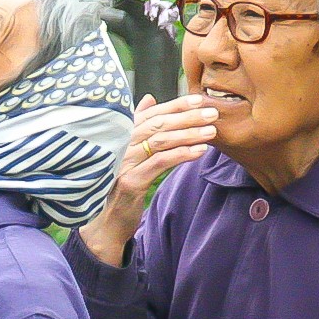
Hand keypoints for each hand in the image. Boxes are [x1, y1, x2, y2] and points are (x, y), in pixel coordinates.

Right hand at [79, 94, 216, 266]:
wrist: (106, 219)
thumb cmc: (121, 183)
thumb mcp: (130, 152)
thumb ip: (140, 125)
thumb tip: (149, 99)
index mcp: (122, 134)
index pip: (152, 114)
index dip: (176, 105)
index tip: (199, 99)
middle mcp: (120, 144)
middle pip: (158, 125)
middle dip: (187, 117)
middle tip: (212, 113)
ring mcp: (123, 162)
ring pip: (160, 141)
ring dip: (188, 135)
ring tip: (211, 132)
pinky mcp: (130, 181)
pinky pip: (159, 163)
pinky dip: (180, 155)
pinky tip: (198, 152)